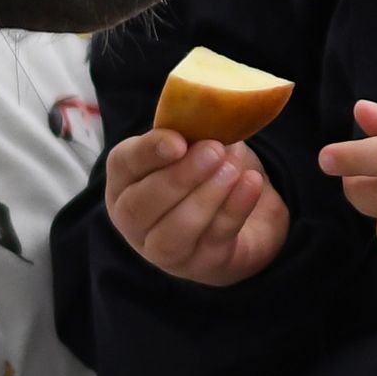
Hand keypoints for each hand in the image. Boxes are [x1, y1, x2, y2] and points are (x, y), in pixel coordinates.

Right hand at [104, 129, 292, 285]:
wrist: (243, 218)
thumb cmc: (206, 173)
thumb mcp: (196, 145)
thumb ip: (193, 130)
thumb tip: (212, 110)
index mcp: (125, 181)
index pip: (124, 164)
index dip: (149, 152)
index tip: (178, 141)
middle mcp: (134, 220)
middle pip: (142, 205)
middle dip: (179, 176)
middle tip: (214, 150)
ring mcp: (164, 250)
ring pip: (175, 230)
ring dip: (206, 196)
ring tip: (232, 169)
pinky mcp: (201, 265)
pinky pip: (215, 238)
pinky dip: (235, 209)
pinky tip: (251, 184)